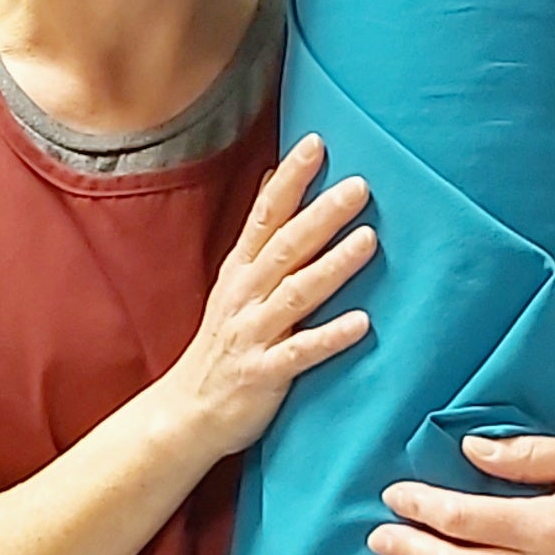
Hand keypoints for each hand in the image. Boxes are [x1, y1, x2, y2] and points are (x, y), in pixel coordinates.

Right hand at [152, 133, 376, 460]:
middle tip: (359, 185)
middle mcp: (246, 296)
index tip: (317, 142)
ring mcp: (254, 334)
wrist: (186, 412)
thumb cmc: (222, 343)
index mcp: (241, 270)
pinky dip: (330, 337)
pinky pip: (300, 353)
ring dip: (332, 266)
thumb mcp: (234, 282)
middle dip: (322, 214)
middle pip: (286, 247)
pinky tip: (363, 324)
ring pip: (296, 294)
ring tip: (368, 240)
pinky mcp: (264, 374)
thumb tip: (275, 178)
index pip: (266, 214)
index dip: (290, 178)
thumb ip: (259, 235)